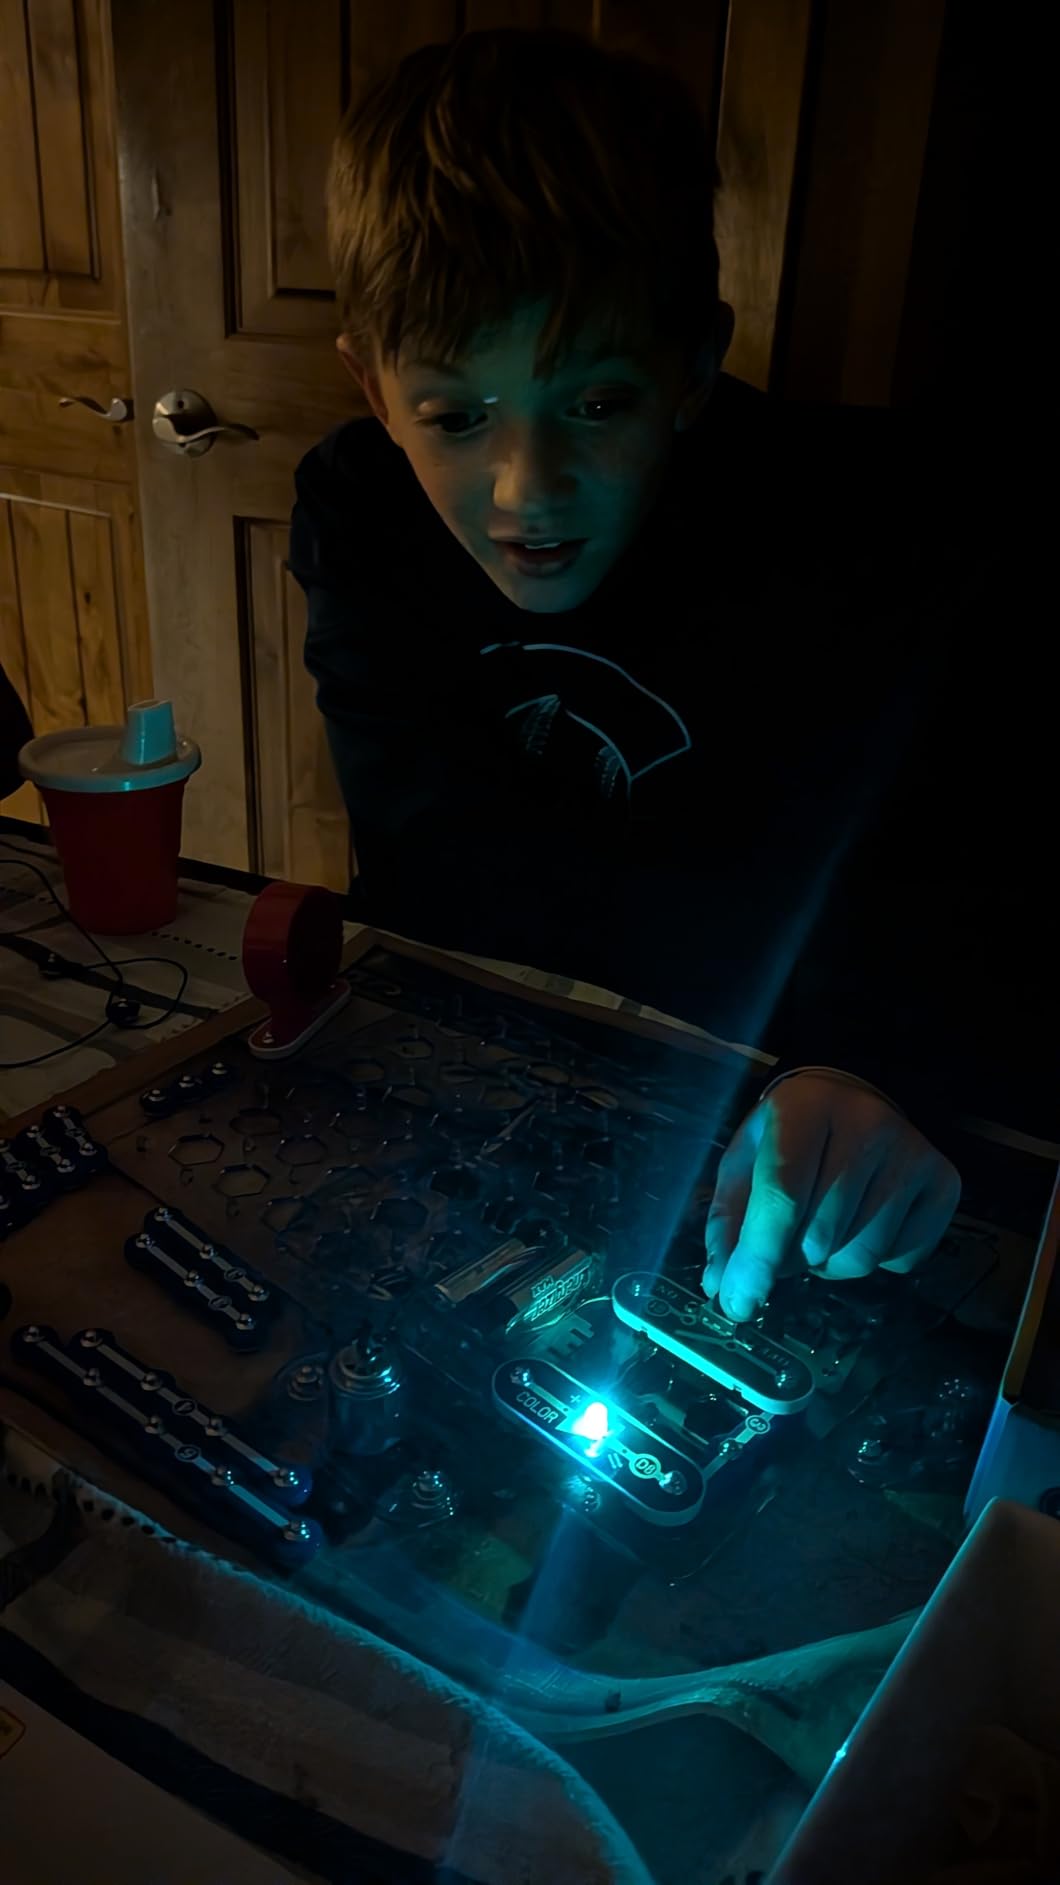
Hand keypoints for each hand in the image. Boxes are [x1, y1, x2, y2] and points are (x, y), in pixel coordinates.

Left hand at [703, 1073, 960, 1321]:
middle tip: (788, 1237)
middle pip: (819, 1236)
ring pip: (860, 1255)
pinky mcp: (943, 1181)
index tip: (740, 1302)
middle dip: (792, 1258)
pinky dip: (873, 1259)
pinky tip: (863, 1222)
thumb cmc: (789, 1137)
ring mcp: (912, 1152)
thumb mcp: (745, 1163)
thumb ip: (729, 1223)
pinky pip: (898, 1259)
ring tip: (824, 1228)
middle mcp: (867, 1123)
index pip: (783, 1196)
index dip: (758, 1258)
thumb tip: (723, 1286)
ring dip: (830, 1263)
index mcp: (805, 1107)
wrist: (850, 1104)